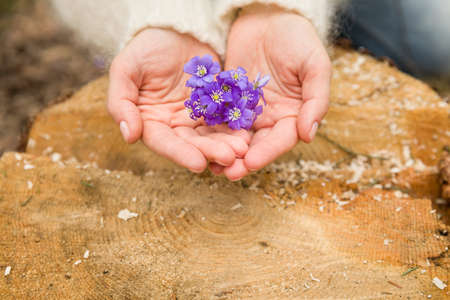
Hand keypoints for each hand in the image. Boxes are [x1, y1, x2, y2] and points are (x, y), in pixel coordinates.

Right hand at [108, 28, 250, 172]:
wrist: (177, 28)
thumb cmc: (146, 47)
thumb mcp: (126, 69)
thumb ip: (121, 102)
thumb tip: (130, 136)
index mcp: (150, 121)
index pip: (164, 142)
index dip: (180, 154)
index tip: (199, 164)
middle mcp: (173, 124)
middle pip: (192, 143)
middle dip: (211, 151)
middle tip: (231, 157)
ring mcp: (196, 116)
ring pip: (212, 135)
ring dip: (227, 144)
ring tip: (243, 148)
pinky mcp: (215, 106)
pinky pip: (227, 119)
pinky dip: (236, 128)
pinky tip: (248, 134)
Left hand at [210, 5, 331, 179]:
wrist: (267, 15)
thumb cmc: (296, 38)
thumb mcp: (314, 65)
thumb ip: (315, 99)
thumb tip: (309, 134)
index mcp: (292, 113)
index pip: (280, 139)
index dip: (267, 153)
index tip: (251, 163)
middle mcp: (269, 117)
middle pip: (256, 144)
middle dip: (242, 160)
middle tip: (227, 173)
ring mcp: (247, 110)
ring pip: (234, 136)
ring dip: (223, 151)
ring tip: (210, 165)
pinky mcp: (227, 100)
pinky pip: (218, 118)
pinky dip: (210, 132)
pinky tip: (198, 143)